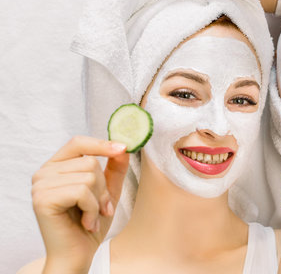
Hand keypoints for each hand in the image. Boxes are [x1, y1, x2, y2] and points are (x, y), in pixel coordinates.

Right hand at [31, 136, 128, 272]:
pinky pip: (82, 192)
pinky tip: (85, 222)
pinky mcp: (43, 199)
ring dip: (98, 201)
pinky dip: (91, 209)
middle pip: (89, 161)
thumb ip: (115, 168)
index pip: (78, 142)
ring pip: (89, 176)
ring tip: (92, 216)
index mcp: (56, 166)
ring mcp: (40, 185)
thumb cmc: (90, 223)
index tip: (123, 147)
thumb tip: (123, 147)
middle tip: (101, 208)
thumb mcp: (107, 191)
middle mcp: (44, 172)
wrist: (78, 254)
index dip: (101, 144)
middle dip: (103, 187)